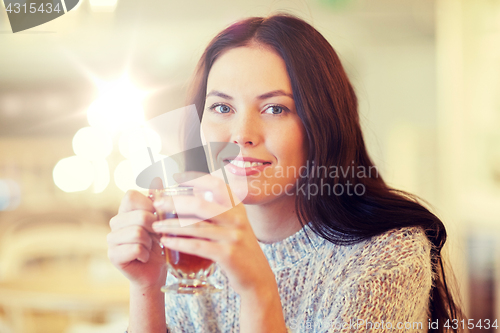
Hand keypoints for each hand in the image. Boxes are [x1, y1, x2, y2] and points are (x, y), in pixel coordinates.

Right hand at [107, 190, 166, 287]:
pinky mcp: (113, 255)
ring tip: (149, 247)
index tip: (156, 216)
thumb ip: (158, 200)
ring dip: (150, 243)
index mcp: (126, 210)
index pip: (131, 195)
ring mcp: (111, 239)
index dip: (148, 205)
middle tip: (156, 237)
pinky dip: (145, 254)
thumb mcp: (162, 220)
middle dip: (155, 228)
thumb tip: (157, 178)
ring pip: (138, 233)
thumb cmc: (160, 244)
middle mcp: (115, 222)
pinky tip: (143, 257)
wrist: (155, 271)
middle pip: (140, 216)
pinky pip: (135, 248)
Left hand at [152, 172, 276, 296]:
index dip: (195, 178)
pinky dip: (179, 243)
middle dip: (174, 202)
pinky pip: (197, 245)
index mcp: (238, 208)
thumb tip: (192, 198)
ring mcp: (233, 236)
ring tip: (156, 226)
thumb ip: (220, 212)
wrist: (258, 278)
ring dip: (172, 225)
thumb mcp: (236, 226)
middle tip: (157, 204)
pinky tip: (166, 242)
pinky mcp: (228, 254)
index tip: (176, 177)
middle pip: (200, 204)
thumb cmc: (241, 252)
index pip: (216, 184)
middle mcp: (237, 218)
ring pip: (195, 226)